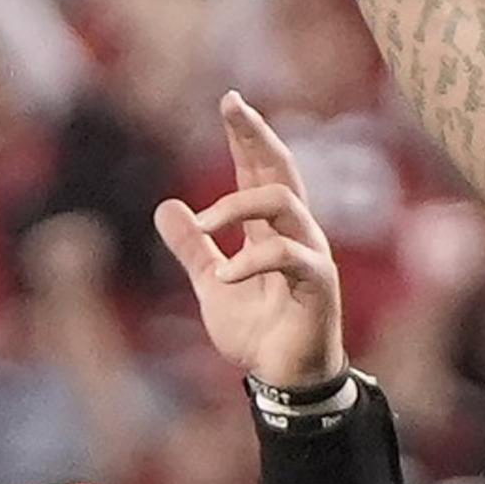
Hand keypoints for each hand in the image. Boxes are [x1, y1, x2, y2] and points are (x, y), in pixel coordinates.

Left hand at [156, 92, 346, 392]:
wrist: (284, 382)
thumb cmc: (258, 333)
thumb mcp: (212, 285)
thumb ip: (192, 248)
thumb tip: (166, 206)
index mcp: (269, 230)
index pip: (258, 170)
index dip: (245, 137)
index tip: (229, 102)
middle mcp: (295, 232)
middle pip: (280, 169)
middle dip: (256, 134)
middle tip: (232, 105)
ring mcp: (310, 254)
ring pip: (284, 202)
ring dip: (238, 205)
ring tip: (205, 225)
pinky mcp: (318, 283)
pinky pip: (287, 255)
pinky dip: (250, 260)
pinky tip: (224, 275)